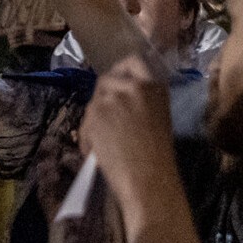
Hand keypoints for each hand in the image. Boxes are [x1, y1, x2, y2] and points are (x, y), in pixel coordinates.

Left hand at [84, 54, 183, 229]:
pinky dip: (86, 139)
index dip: (120, 70)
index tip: (116, 83)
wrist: (149, 180)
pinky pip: (84, 124)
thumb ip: (142, 100)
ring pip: (93, 104)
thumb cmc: (158, 158)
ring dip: (93, 123)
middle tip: (103, 119)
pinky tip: (95, 153)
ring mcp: (112, 98)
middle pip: (106, 81)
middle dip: (101, 99)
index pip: (132, 61)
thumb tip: (120, 96)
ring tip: (101, 144)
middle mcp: (132, 86)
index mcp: (153, 86)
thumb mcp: (158, 117)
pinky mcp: (95, 114)